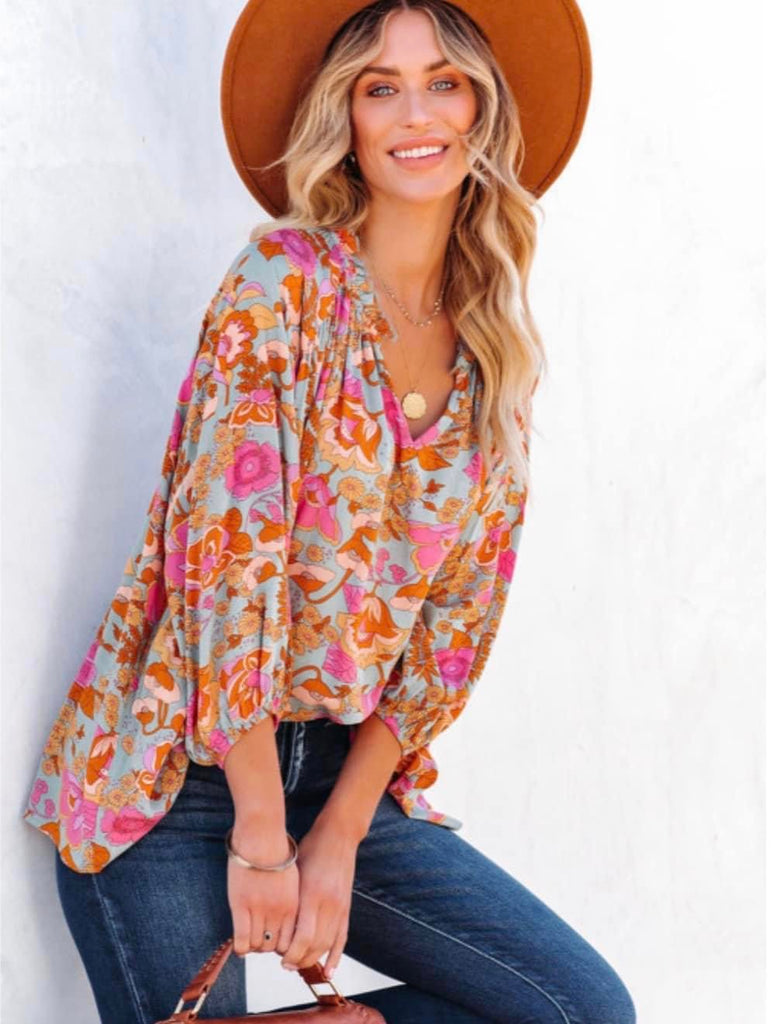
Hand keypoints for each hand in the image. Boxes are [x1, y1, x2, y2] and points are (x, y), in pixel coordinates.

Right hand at [227, 824, 299, 957]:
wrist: (261, 837)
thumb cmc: (275, 853)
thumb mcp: (290, 879)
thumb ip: (289, 900)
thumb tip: (286, 916)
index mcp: (293, 905)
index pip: (291, 940)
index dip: (282, 945)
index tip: (275, 941)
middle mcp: (279, 911)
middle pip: (274, 946)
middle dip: (267, 947)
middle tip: (260, 941)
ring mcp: (260, 910)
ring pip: (258, 946)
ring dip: (253, 946)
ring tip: (249, 939)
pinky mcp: (241, 906)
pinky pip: (242, 940)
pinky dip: (240, 948)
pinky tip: (239, 947)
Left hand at [280, 815, 358, 979]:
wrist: (339, 835)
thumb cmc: (311, 848)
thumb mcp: (295, 871)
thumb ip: (289, 898)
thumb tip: (273, 925)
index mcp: (311, 895)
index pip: (302, 937)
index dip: (291, 952)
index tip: (279, 958)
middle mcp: (328, 904)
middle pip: (315, 945)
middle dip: (300, 959)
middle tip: (286, 964)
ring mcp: (340, 906)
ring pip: (328, 944)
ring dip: (314, 959)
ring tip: (300, 965)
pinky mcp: (347, 907)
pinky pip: (343, 937)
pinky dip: (336, 956)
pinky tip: (329, 970)